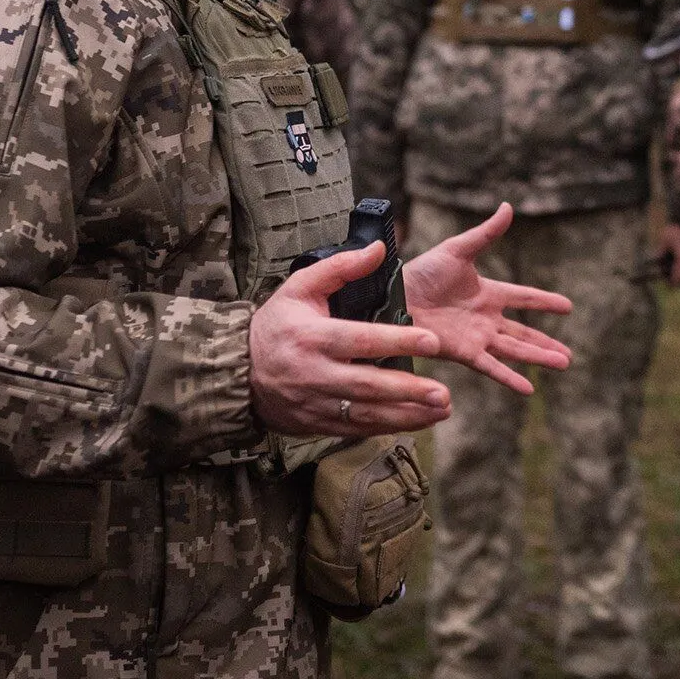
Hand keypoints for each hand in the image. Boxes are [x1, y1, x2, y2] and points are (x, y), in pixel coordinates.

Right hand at [250, 242, 449, 437]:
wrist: (237, 372)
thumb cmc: (276, 324)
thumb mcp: (300, 287)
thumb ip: (341, 267)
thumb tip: (377, 249)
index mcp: (312, 337)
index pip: (361, 340)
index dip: (398, 341)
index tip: (432, 341)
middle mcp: (314, 373)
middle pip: (366, 385)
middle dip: (407, 390)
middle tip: (442, 392)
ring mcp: (315, 403)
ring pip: (365, 414)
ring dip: (406, 415)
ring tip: (441, 410)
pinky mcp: (316, 423)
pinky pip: (356, 429)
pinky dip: (387, 428)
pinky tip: (417, 421)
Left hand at [402, 203, 573, 394]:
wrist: (396, 295)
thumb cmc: (422, 272)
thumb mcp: (458, 249)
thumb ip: (486, 234)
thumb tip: (508, 207)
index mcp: (487, 293)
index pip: (524, 297)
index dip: (544, 302)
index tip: (568, 307)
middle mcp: (486, 318)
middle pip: (523, 332)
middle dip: (546, 343)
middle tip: (569, 355)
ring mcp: (476, 337)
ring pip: (515, 350)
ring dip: (538, 357)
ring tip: (563, 364)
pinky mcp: (464, 352)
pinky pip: (491, 366)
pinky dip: (509, 377)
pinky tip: (528, 389)